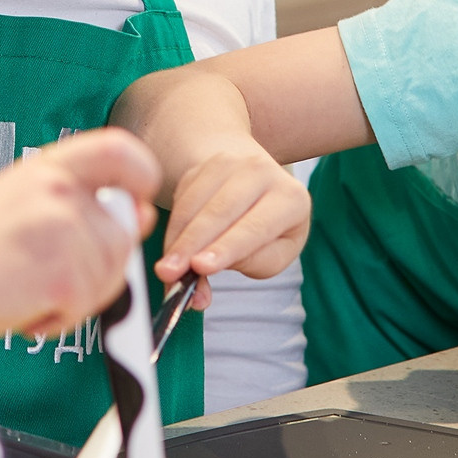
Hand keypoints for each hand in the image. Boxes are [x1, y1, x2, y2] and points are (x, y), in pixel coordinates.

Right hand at [0, 128, 158, 338]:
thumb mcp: (20, 202)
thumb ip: (77, 201)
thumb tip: (139, 213)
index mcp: (47, 168)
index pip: (119, 151)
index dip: (141, 174)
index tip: (137, 200)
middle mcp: (58, 191)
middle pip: (123, 230)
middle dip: (104, 263)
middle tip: (60, 276)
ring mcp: (62, 231)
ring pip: (111, 272)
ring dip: (81, 294)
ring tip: (34, 291)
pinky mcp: (62, 275)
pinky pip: (89, 303)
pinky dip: (62, 318)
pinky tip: (29, 310)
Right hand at [155, 143, 309, 298]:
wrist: (256, 186)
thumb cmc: (270, 230)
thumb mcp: (274, 254)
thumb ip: (245, 267)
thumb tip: (199, 293)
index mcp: (291, 198)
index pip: (255, 227)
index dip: (226, 247)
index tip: (201, 266)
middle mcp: (262, 172)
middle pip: (220, 211)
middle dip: (192, 245)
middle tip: (170, 273)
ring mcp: (229, 164)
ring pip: (195, 204)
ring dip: (176, 240)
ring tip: (166, 270)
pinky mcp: (202, 167)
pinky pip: (180, 200)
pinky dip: (172, 230)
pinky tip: (171, 252)